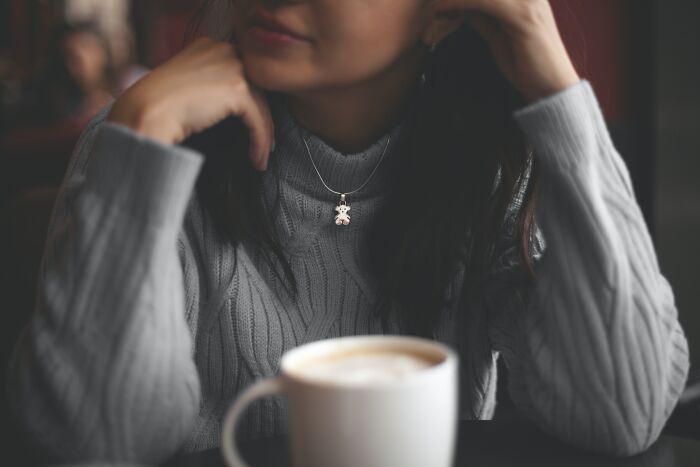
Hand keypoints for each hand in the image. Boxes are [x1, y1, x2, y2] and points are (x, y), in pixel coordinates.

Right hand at [107, 37, 273, 170]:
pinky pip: (259, 120)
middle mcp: (223, 50)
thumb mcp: (187, 85)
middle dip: (260, 119)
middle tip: (262, 144)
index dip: (248, 103)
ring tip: (259, 157)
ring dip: (263, 135)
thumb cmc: (158, 106)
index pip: (241, 74)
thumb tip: (230, 106)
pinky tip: (257, 159)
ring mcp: (231, 67)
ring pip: (260, 106)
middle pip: (255, 88)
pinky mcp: (237, 89)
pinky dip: (260, 142)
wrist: (146, 112)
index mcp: (210, 46)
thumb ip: (208, 85)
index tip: (251, 126)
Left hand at [434, 0, 580, 102]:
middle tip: (425, 5)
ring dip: (449, 0)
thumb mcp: (495, 32)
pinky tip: (439, 10)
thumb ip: (481, 15)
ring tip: (428, 8)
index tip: (430, 2)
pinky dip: (459, 4)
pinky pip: (484, 1)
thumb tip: (457, 7)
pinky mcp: (522, 14)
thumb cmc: (523, 62)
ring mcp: (526, 0)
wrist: (549, 86)